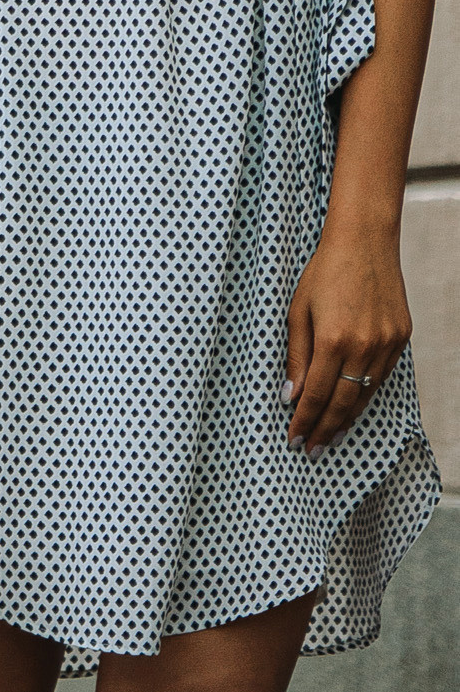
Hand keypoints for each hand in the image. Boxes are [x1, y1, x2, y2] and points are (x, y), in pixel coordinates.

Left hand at [284, 217, 409, 452]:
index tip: (295, 440)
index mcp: (333, 340)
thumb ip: (296, 357)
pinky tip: (352, 405)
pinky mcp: (401, 337)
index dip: (304, 421)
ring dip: (347, 418)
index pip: (315, 395)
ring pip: (365, 393)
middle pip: (342, 402)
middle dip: (325, 429)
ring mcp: (387, 343)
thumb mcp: (297, 313)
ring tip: (331, 436)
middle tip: (312, 450)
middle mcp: (364, 346)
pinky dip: (365, 393)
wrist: (364, 242)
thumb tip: (290, 396)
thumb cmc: (324, 273)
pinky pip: (381, 376)